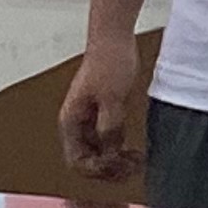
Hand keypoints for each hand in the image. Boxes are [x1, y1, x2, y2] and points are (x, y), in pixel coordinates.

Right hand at [56, 32, 147, 181]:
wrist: (115, 37)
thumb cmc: (109, 62)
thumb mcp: (112, 99)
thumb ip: (110, 128)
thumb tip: (110, 155)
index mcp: (71, 122)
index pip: (78, 161)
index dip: (98, 170)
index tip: (119, 168)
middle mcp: (77, 125)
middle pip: (88, 161)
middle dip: (108, 169)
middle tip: (131, 169)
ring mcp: (90, 120)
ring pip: (99, 153)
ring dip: (115, 162)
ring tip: (136, 162)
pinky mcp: (103, 113)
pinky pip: (108, 141)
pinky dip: (119, 149)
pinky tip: (134, 151)